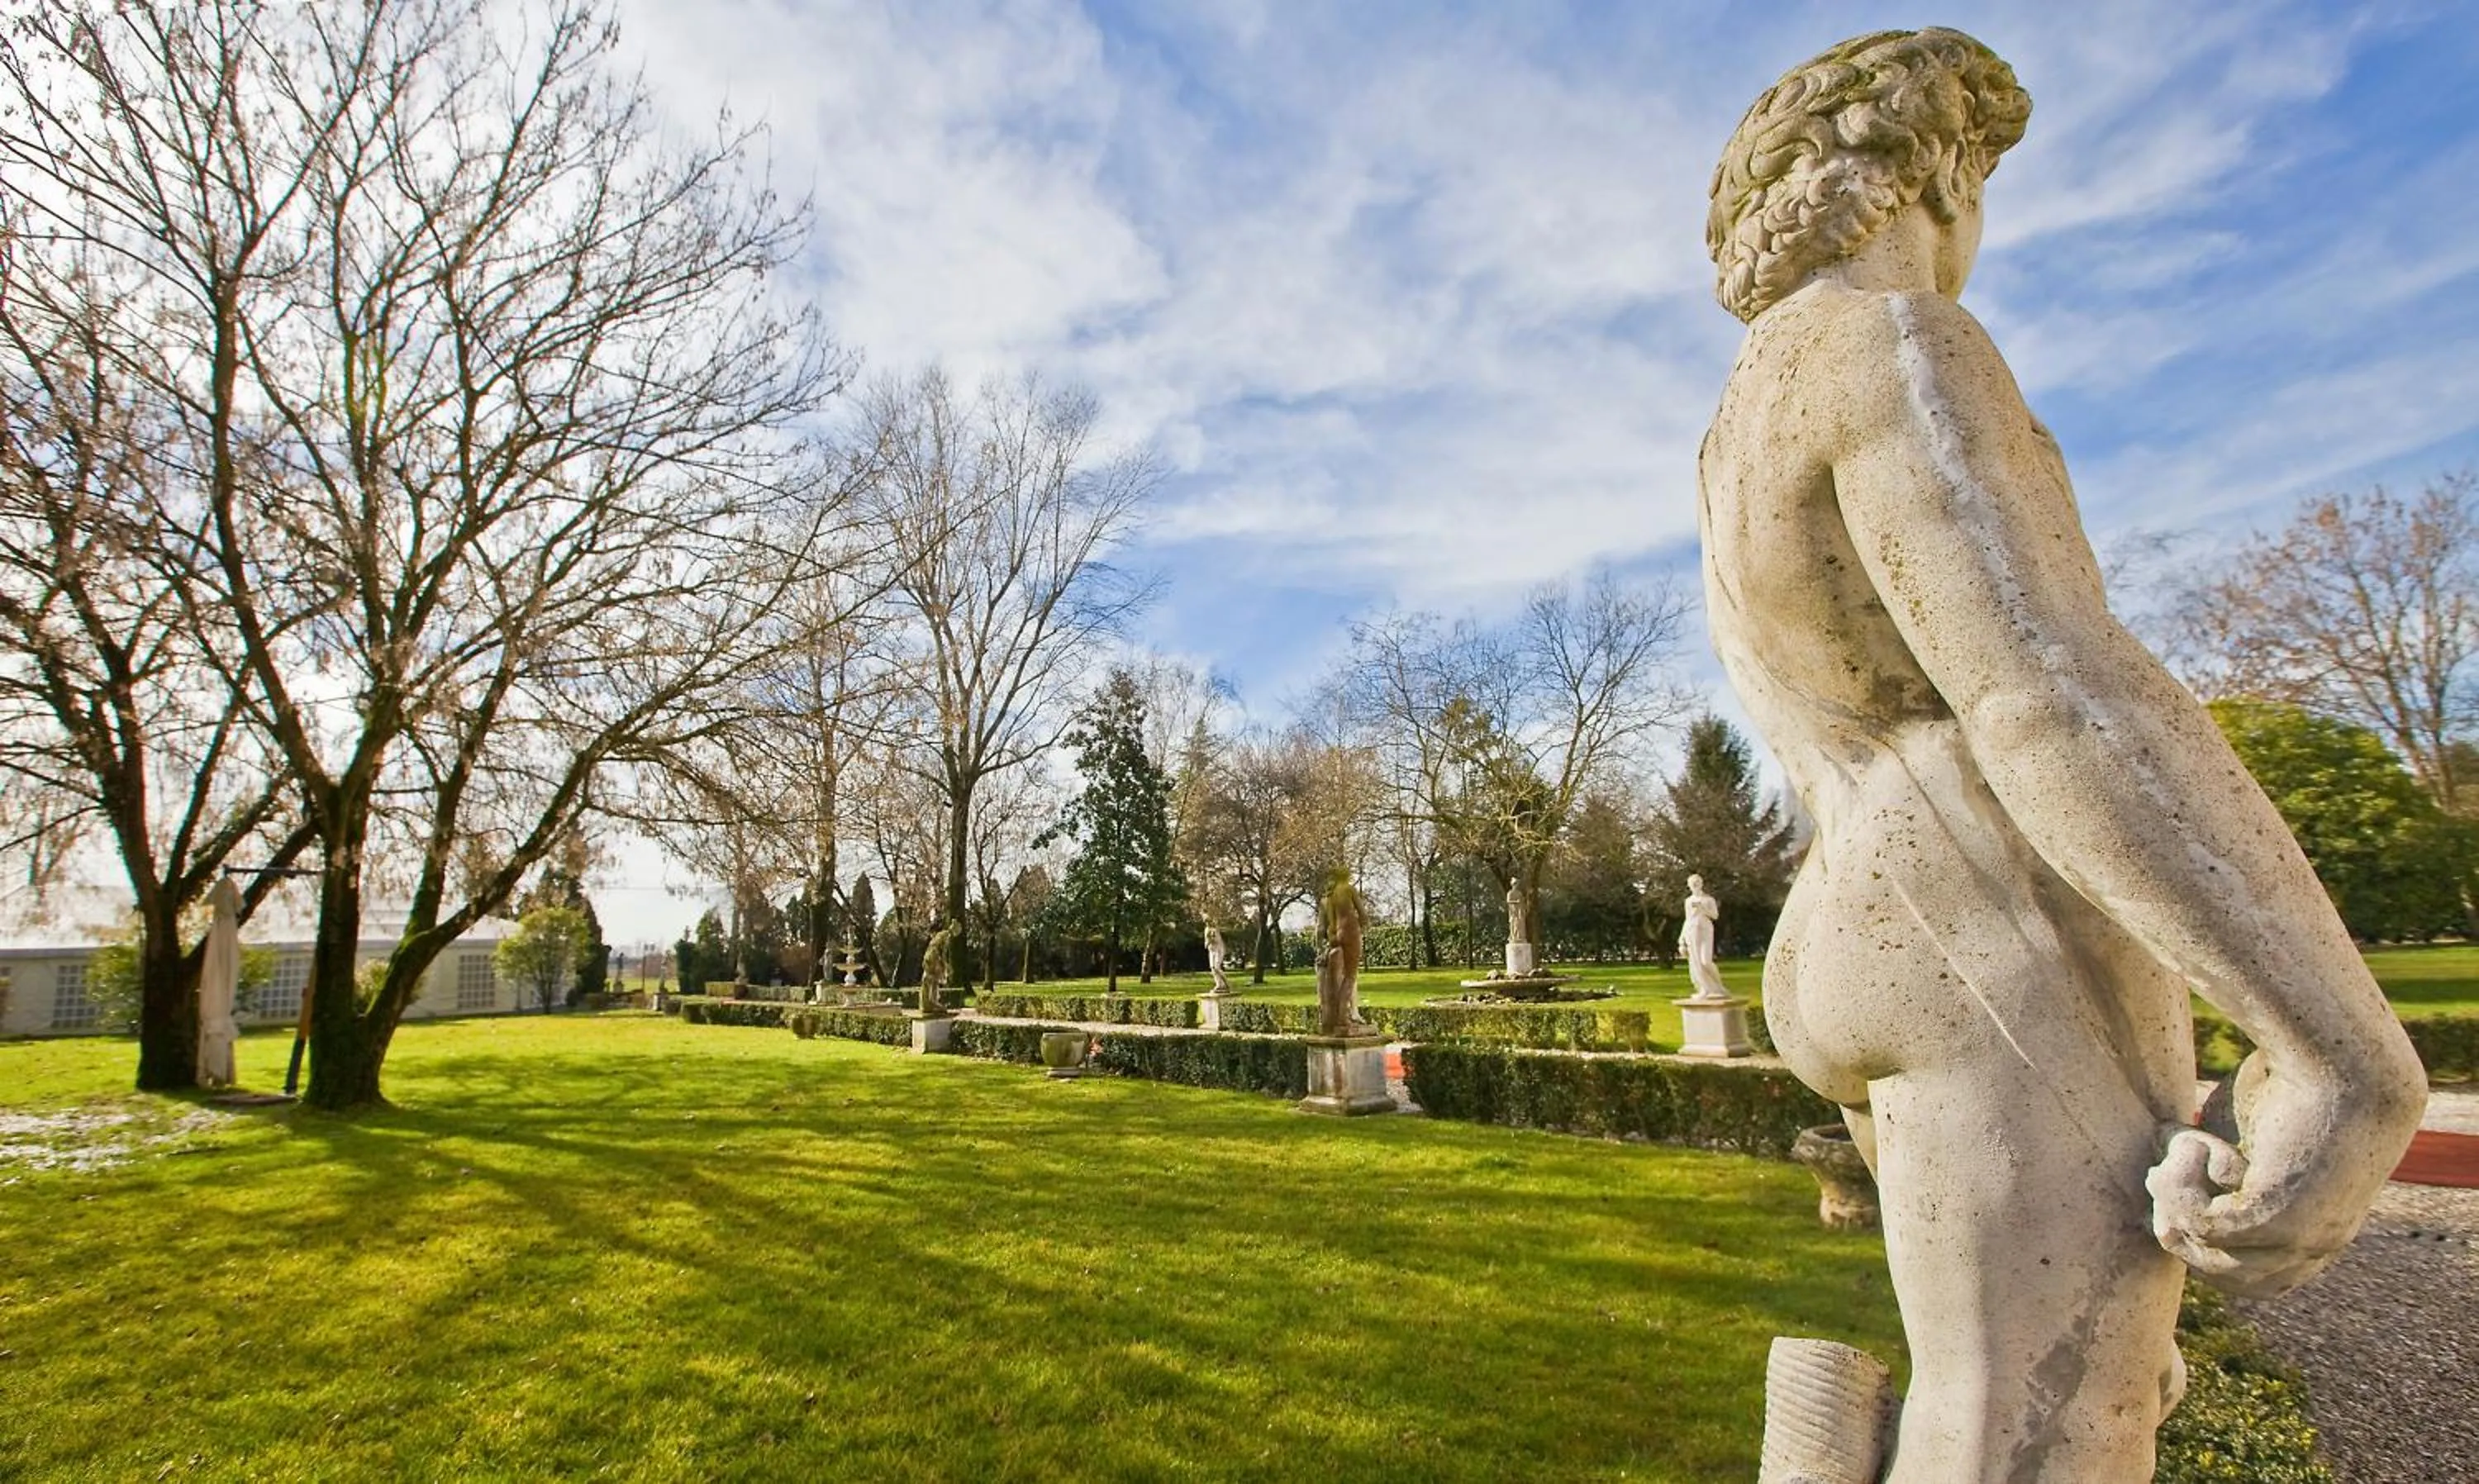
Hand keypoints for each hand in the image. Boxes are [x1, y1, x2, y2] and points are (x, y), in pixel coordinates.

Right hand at [2144, 1051, 2417, 1297]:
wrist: (2347, 1062)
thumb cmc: (2300, 1089)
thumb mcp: (2251, 1144)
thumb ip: (2221, 1178)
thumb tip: (2160, 1188)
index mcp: (2319, 1236)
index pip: (2250, 1279)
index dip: (2203, 1249)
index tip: (2171, 1206)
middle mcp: (2315, 1249)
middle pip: (2226, 1276)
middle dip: (2180, 1233)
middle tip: (2158, 1176)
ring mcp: (2301, 1240)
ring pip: (2209, 1254)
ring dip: (2175, 1204)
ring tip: (2173, 1152)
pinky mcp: (2280, 1218)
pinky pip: (2203, 1224)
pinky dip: (2181, 1183)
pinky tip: (2187, 1140)